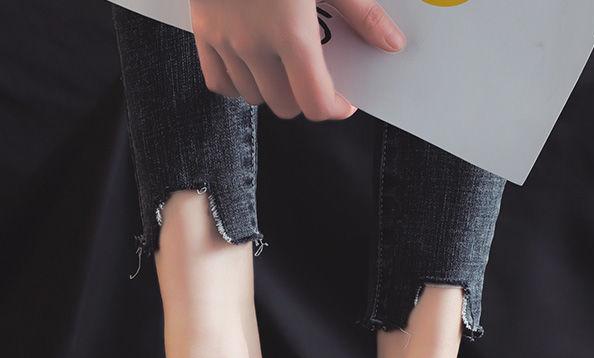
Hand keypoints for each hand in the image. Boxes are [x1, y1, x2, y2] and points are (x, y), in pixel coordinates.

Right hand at [191, 0, 405, 120]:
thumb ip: (362, 12)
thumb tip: (390, 42)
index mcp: (291, 30)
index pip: (314, 101)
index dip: (334, 109)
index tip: (343, 101)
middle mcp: (254, 43)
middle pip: (285, 105)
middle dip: (305, 97)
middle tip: (314, 75)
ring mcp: (225, 39)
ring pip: (253, 96)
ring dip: (273, 90)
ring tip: (283, 64)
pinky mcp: (203, 30)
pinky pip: (218, 82)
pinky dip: (238, 83)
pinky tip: (252, 66)